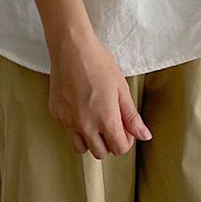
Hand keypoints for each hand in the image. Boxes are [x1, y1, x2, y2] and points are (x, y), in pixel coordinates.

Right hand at [48, 31, 151, 158]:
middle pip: (101, 153)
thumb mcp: (121, 87)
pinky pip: (68, 131)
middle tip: (111, 122)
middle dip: (109, 142)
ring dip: (91, 140)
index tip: (125, 126)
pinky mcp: (56, 114)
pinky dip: (75, 126)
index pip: (119, 149)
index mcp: (106, 120)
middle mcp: (86, 127)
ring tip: (95, 119)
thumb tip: (144, 136)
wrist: (71, 48)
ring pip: (82, 148)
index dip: (126, 139)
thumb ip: (132, 116)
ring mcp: (68, 122)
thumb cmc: (99, 63)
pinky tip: (80, 107)